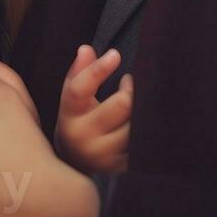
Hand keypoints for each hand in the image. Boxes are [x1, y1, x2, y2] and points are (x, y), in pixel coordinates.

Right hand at [54, 45, 132, 175]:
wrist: (75, 158)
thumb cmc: (77, 116)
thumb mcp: (72, 93)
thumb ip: (79, 70)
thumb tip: (86, 49)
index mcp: (70, 113)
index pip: (81, 88)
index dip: (99, 69)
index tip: (115, 54)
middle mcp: (84, 137)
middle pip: (121, 105)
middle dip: (131, 89)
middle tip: (130, 82)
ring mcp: (103, 155)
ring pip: (136, 125)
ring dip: (142, 109)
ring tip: (138, 102)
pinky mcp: (119, 167)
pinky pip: (142, 144)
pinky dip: (146, 130)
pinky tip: (144, 122)